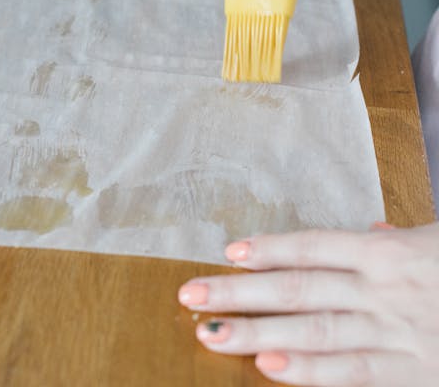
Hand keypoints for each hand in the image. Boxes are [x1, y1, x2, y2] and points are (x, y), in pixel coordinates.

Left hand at [178, 222, 438, 385]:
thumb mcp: (438, 242)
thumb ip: (396, 240)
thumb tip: (366, 231)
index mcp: (390, 253)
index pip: (315, 246)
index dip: (270, 248)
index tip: (227, 251)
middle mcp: (385, 290)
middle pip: (299, 288)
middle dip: (241, 293)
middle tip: (190, 295)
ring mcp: (398, 333)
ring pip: (315, 331)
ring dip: (258, 332)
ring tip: (210, 333)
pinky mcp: (414, 374)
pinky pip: (355, 373)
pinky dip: (312, 373)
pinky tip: (271, 368)